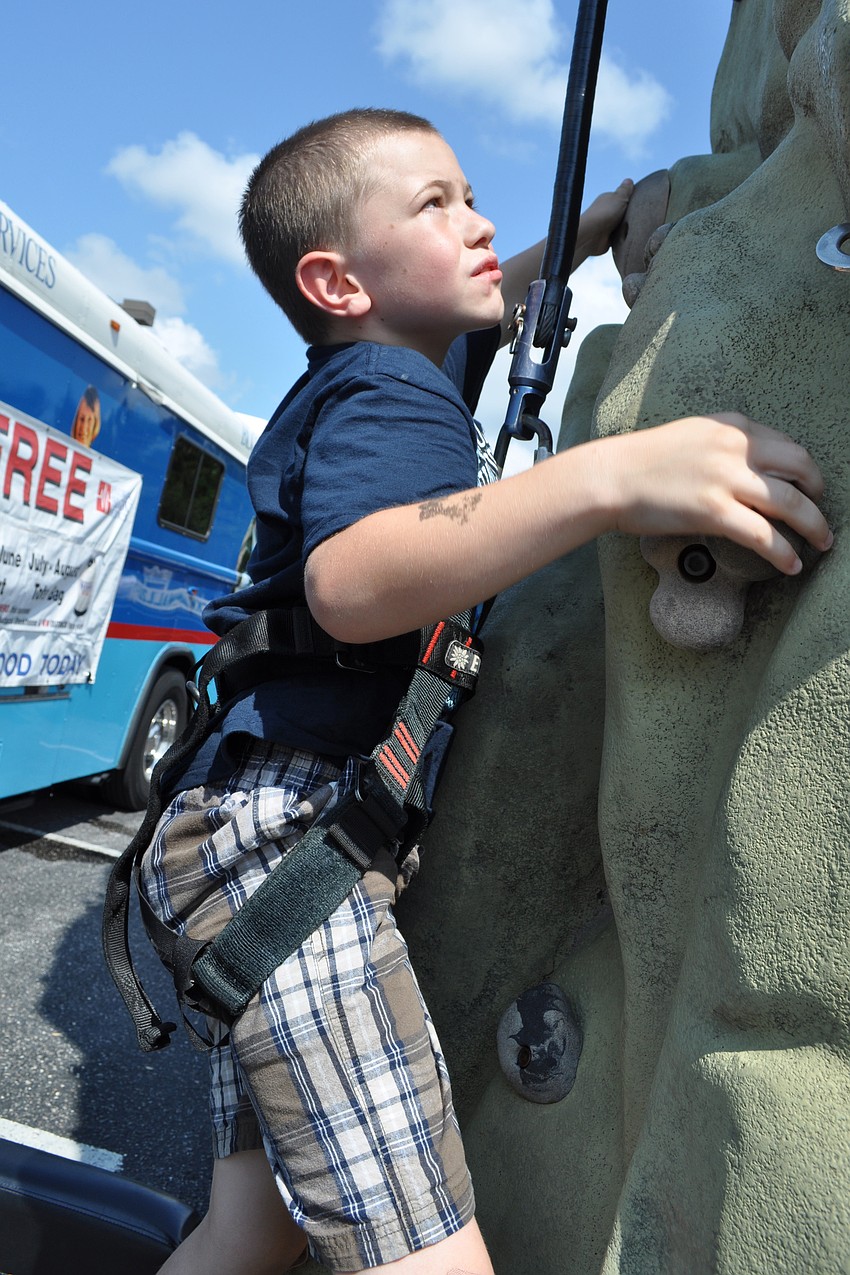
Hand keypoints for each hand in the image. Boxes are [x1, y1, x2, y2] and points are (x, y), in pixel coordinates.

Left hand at [574, 179, 633, 262]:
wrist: (592, 235)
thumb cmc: (603, 214)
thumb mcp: (619, 197)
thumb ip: (625, 190)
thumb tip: (628, 180)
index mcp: (608, 200)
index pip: (623, 198)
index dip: (632, 200)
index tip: (641, 203)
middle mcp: (606, 212)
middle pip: (624, 213)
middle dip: (631, 215)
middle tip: (638, 216)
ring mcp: (607, 226)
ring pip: (623, 226)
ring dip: (628, 228)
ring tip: (634, 227)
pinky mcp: (608, 239)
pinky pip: (620, 238)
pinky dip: (624, 239)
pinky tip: (628, 237)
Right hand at [610, 412, 832, 573]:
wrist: (610, 477)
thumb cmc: (641, 462)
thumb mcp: (690, 436)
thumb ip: (722, 444)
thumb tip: (743, 465)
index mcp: (731, 426)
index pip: (786, 444)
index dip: (804, 469)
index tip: (807, 487)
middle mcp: (736, 447)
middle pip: (800, 467)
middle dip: (819, 493)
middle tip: (820, 513)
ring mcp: (727, 479)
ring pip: (792, 502)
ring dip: (814, 525)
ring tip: (822, 543)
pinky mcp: (715, 511)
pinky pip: (764, 535)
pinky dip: (784, 553)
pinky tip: (792, 565)